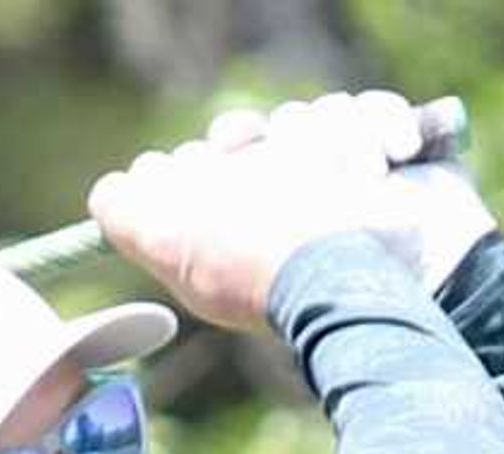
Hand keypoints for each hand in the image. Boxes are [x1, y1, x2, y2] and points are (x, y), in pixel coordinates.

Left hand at [89, 91, 461, 330]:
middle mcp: (291, 213)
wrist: (363, 287)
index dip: (208, 155)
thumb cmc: (262, 268)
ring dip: (331, 139)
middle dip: (271, 138)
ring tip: (353, 176)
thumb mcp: (173, 248)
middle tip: (270, 153)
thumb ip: (129, 217)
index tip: (210, 159)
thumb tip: (109, 189)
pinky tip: (386, 163)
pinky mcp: (394, 172)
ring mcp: (346, 192)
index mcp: (238, 231)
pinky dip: (380, 131)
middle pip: (268, 133)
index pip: (213, 166)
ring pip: (322, 118)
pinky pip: (376, 116)